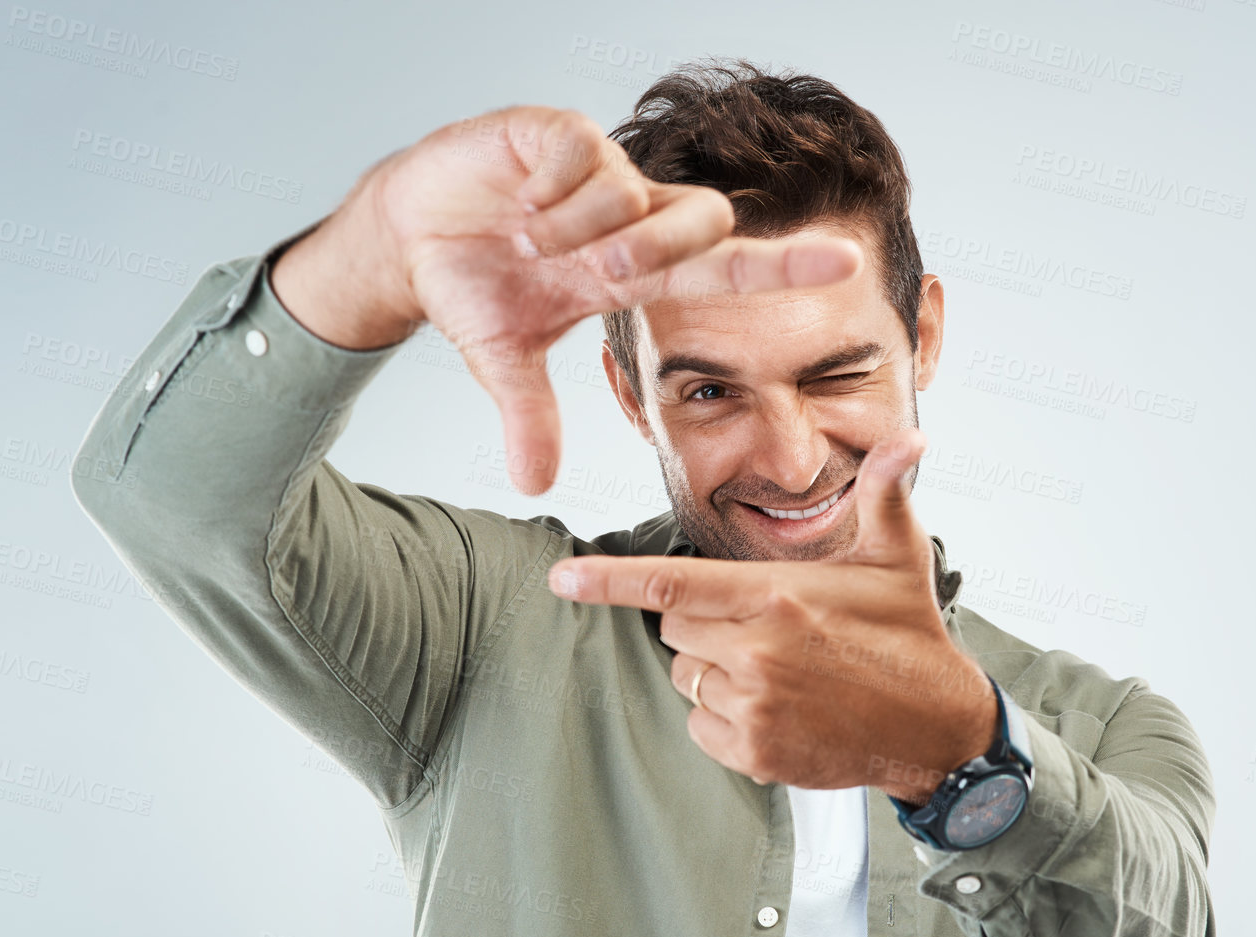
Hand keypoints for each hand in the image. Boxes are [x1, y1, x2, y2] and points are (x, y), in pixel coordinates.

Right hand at [270, 105, 862, 494]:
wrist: (408, 232)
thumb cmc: (471, 286)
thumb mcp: (502, 361)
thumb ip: (529, 417)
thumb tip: (535, 486)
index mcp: (631, 269)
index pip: (724, 268)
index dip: (783, 268)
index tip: (847, 265)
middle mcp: (630, 214)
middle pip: (703, 222)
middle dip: (652, 253)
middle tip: (590, 269)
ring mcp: (598, 171)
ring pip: (636, 195)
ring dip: (577, 230)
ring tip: (525, 237)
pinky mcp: (556, 131)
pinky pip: (583, 157)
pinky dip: (547, 191)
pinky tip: (517, 201)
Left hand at [543, 429, 995, 805]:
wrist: (937, 727)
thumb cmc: (909, 635)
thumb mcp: (898, 556)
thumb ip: (884, 493)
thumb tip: (909, 437)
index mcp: (773, 597)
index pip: (669, 583)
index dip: (607, 581)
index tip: (562, 578)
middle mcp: (755, 651)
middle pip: (675, 627)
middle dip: (705, 623)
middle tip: (767, 627)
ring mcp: (752, 706)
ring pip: (688, 677)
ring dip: (717, 671)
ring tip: (781, 670)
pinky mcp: (754, 751)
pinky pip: (702, 726)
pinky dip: (726, 719)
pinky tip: (777, 709)